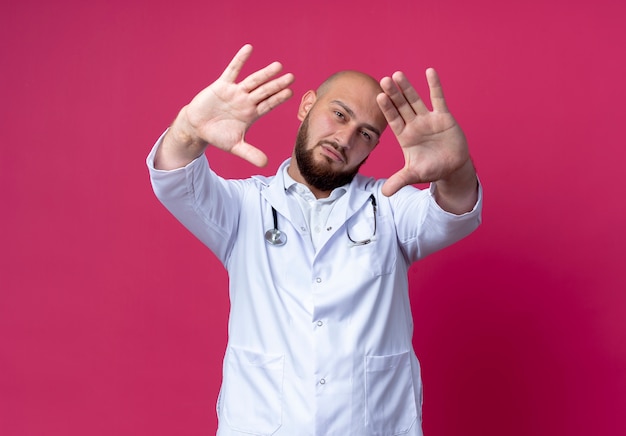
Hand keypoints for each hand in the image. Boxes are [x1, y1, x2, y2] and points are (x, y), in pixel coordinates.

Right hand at [161, 44, 294, 167]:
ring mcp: (235, 92)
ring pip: (253, 81)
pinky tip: (249, 49)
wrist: (197, 128)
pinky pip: (232, 71)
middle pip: (264, 91)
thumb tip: (266, 164)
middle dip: (277, 84)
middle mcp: (246, 101)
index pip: (268, 105)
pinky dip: (240, 60)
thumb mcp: (235, 146)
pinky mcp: (222, 86)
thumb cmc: (218, 136)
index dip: (278, 99)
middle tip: (291, 77)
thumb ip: (250, 154)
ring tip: (278, 66)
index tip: (290, 92)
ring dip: (264, 74)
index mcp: (251, 114)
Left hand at [376, 69, 470, 196]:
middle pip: (401, 107)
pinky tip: (429, 72)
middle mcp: (414, 125)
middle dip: (394, 94)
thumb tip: (385, 194)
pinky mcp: (443, 117)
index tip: (379, 96)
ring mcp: (427, 119)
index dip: (387, 109)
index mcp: (405, 137)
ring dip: (407, 88)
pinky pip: (438, 99)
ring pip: (415, 100)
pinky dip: (434, 86)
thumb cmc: (431, 169)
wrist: (452, 167)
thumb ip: (399, 181)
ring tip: (398, 74)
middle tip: (384, 80)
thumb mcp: (414, 175)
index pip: (393, 120)